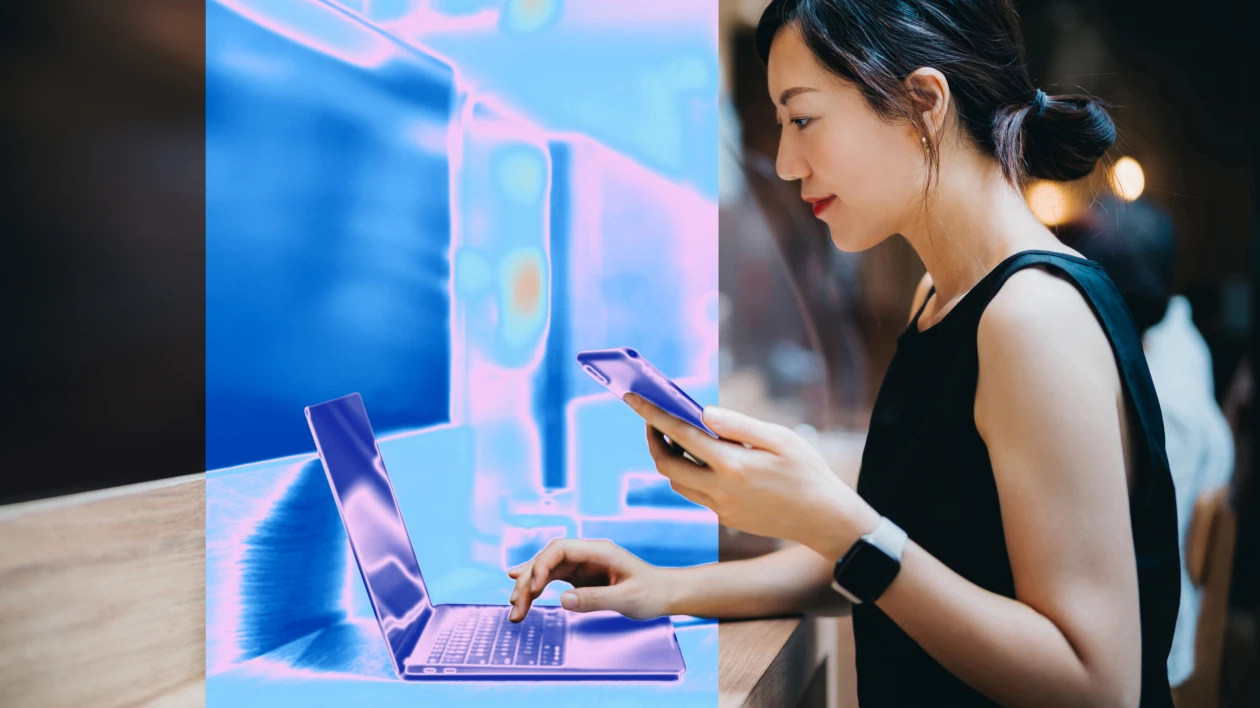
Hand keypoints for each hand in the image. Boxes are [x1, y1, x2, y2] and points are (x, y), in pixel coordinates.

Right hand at [506, 538, 672, 621]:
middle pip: (548, 559)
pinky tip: (522, 589)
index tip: (534, 589)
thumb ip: (595, 599)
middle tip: (516, 607)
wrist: (664, 593)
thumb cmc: (651, 593)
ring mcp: (582, 564)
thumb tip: (562, 600)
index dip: (541, 565)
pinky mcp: (581, 576)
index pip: (560, 549)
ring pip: (546, 569)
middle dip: (529, 580)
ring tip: (515, 607)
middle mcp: (587, 554)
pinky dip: (537, 586)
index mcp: (599, 551)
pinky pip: (553, 578)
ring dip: (529, 586)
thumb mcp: (627, 599)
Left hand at [625, 394, 879, 560]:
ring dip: (669, 459)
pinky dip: (690, 473)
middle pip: (666, 465)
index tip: (633, 398)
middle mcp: (720, 491)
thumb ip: (738, 425)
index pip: (680, 435)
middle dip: (652, 440)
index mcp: (733, 466)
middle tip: (652, 419)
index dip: (652, 415)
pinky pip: (696, 494)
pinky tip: (703, 458)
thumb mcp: (780, 439)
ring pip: (677, 483)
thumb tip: (703, 412)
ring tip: (676, 435)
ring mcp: (721, 509)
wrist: (826, 521)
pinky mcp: (727, 518)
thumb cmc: (809, 473)